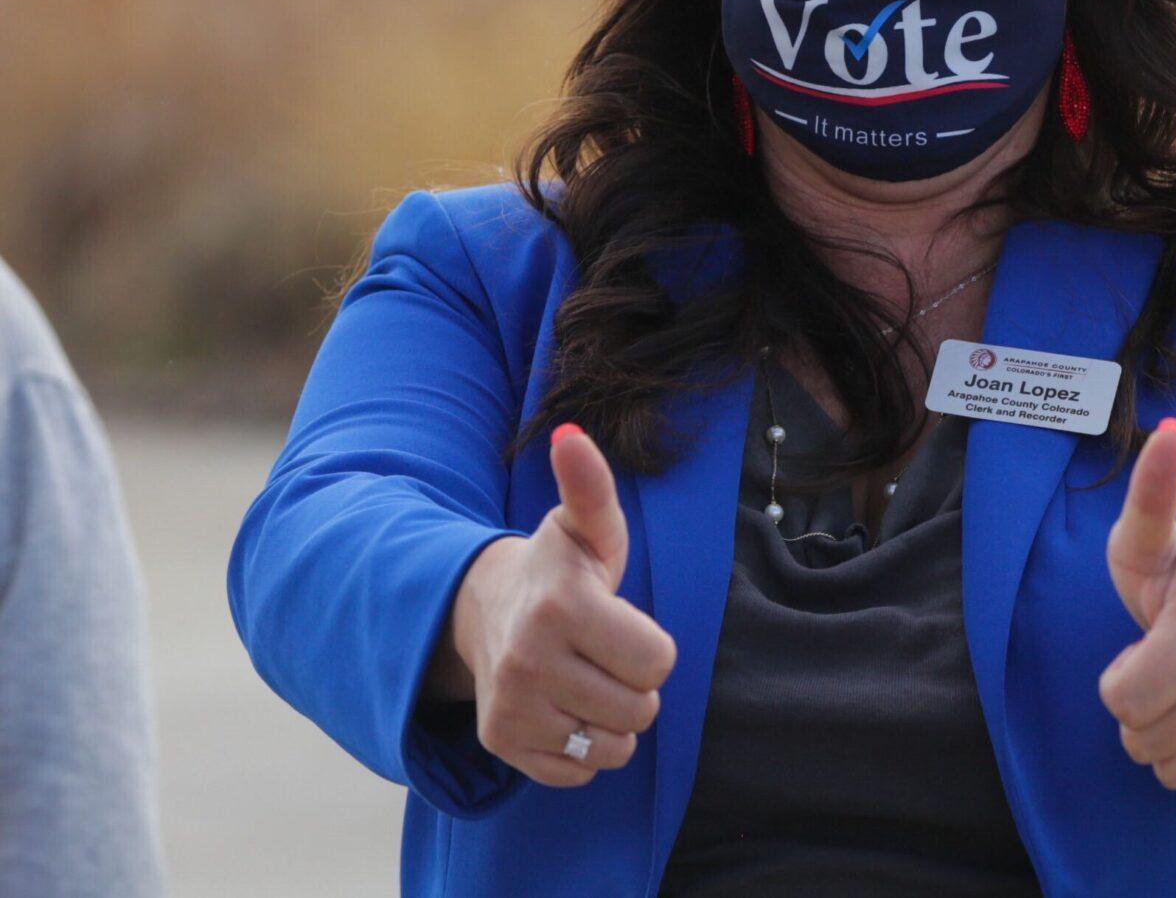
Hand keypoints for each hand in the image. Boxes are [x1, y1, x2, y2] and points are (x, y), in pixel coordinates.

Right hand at [439, 422, 678, 786]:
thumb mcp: (587, 526)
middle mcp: (528, 661)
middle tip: (605, 653)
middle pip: (641, 709)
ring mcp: (512, 708)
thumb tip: (571, 435)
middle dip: (637, 684)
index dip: (652, 646)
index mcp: (561, 607)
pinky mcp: (502, 744)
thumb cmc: (561, 567)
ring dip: (614, 720)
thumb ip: (591, 485)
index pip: (658, 662)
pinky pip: (580, 771)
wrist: (486, 610)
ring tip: (587, 679)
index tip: (622, 623)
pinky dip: (584, 747)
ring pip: (614, 746)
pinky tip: (564, 707)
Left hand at [1097, 417, 1175, 790]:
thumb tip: (1166, 431)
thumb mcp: (1153, 540)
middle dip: (1138, 709)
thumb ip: (1149, 494)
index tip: (1144, 643)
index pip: (1123, 700)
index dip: (1119, 676)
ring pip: (1172, 765)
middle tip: (1164, 666)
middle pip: (1142, 739)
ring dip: (1165, 735)